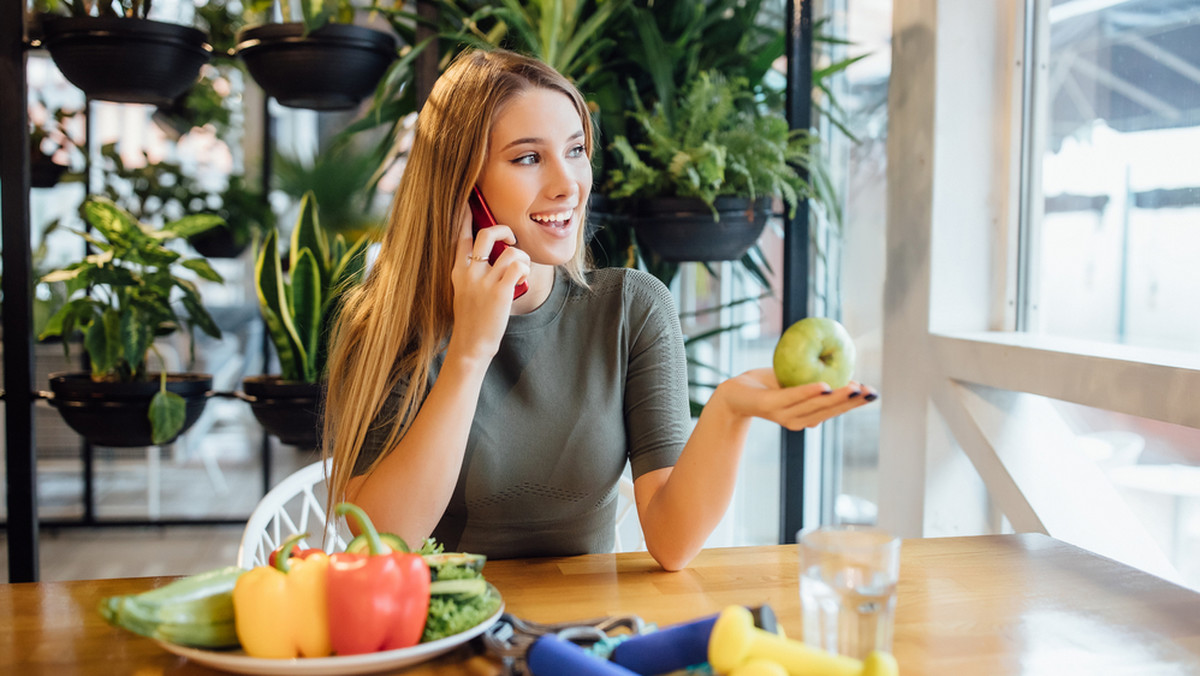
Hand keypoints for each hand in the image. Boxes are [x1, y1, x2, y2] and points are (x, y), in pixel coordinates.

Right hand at [448, 211, 530, 361]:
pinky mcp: (500, 291)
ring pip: (511, 251)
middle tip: (511, 240)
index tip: (468, 200)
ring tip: (521, 270)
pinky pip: (519, 266)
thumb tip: (495, 253)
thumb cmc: (472, 318)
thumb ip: (473, 271)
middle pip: (487, 234)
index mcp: (459, 270)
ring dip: (522, 258)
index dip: (464, 215)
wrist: (470, 345)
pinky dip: (526, 270)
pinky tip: (522, 280)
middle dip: (504, 230)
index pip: (460, 235)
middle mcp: (470, 272)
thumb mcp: (464, 290)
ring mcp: (484, 281)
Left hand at [713, 367, 876, 430]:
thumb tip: (839, 357)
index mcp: (808, 414)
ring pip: (814, 406)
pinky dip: (808, 392)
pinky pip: (792, 398)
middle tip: (870, 391)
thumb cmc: (767, 384)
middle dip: (851, 401)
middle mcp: (799, 419)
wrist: (733, 393)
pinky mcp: (770, 406)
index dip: (855, 403)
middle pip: (829, 410)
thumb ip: (814, 374)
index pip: (835, 409)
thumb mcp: (794, 376)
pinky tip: (824, 385)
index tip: (873, 393)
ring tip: (854, 387)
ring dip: (836, 397)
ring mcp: (785, 415)